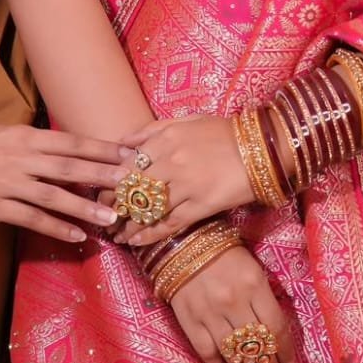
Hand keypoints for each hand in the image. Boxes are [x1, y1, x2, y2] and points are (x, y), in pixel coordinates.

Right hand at [0, 123, 134, 241]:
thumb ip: (28, 140)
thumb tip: (57, 145)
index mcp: (23, 136)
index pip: (71, 141)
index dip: (101, 148)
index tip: (127, 152)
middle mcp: (21, 157)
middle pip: (71, 167)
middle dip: (104, 175)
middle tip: (132, 183)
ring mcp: (8, 184)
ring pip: (56, 196)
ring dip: (85, 208)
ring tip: (111, 218)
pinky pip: (32, 219)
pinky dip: (56, 228)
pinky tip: (76, 237)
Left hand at [114, 115, 252, 245]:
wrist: (261, 148)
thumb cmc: (223, 132)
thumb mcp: (186, 121)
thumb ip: (152, 130)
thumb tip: (123, 142)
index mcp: (165, 138)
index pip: (127, 165)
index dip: (111, 183)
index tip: (101, 193)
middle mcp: (170, 161)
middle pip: (132, 189)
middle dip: (115, 206)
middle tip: (106, 217)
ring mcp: (185, 185)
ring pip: (147, 209)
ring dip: (128, 225)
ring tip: (117, 234)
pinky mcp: (201, 205)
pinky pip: (169, 223)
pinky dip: (150, 235)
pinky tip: (137, 241)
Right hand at [170, 244, 294, 362]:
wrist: (182, 241)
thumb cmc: (224, 251)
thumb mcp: (252, 265)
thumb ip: (264, 295)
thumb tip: (275, 331)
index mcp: (254, 283)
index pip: (276, 327)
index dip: (285, 351)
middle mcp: (233, 301)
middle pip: (257, 346)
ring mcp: (209, 313)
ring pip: (233, 355)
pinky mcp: (190, 321)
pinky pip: (208, 352)